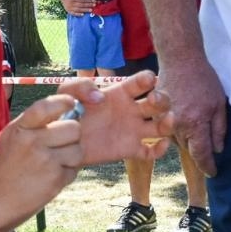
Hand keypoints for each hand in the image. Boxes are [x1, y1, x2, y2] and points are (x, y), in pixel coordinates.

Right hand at [0, 95, 86, 222]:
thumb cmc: (9, 163)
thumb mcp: (13, 136)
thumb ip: (35, 122)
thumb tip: (70, 107)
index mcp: (20, 128)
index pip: (46, 106)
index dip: (64, 102)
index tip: (71, 104)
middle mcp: (32, 142)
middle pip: (73, 128)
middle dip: (72, 136)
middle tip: (61, 143)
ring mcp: (45, 161)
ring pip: (78, 150)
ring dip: (72, 156)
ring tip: (55, 161)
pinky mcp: (54, 180)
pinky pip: (74, 170)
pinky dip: (66, 173)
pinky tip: (50, 176)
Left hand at [56, 72, 174, 165]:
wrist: (61, 140)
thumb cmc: (66, 112)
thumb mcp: (67, 92)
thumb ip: (81, 86)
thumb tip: (101, 97)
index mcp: (121, 93)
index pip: (142, 82)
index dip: (148, 79)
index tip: (147, 80)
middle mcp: (132, 110)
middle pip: (159, 102)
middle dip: (162, 99)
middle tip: (153, 101)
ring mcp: (133, 130)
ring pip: (161, 126)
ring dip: (169, 122)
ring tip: (167, 121)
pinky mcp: (130, 149)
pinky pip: (151, 152)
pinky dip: (160, 150)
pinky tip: (160, 145)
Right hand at [57, 0, 94, 16]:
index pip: (82, 0)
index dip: (89, 0)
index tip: (94, 0)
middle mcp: (70, 3)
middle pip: (81, 5)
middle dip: (88, 5)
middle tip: (94, 5)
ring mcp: (68, 7)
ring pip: (78, 10)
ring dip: (85, 10)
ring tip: (91, 10)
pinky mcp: (67, 10)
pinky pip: (73, 13)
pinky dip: (78, 14)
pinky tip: (83, 14)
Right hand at [157, 54, 226, 175]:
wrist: (179, 59)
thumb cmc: (203, 79)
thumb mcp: (219, 103)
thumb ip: (219, 128)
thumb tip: (218, 149)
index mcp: (195, 124)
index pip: (201, 154)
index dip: (207, 166)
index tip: (213, 172)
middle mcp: (177, 126)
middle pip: (188, 148)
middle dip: (198, 151)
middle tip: (207, 148)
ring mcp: (164, 119)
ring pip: (177, 140)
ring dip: (187, 139)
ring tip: (194, 128)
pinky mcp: (155, 112)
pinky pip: (167, 128)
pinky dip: (176, 128)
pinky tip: (183, 118)